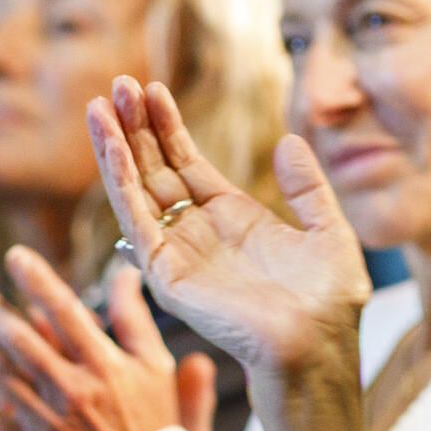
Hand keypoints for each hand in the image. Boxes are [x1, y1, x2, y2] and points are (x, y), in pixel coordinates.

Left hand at [0, 253, 219, 430]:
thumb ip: (133, 317)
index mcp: (105, 365)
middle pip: (21, 340)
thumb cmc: (152, 420)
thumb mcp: (154, 365)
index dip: (38, 282)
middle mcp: (72, 391)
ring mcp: (47, 421)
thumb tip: (123, 270)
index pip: (66, 314)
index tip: (14, 255)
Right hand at [90, 76, 368, 382]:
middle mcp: (198, 232)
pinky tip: (111, 145)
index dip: (168, 127)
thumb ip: (308, 187)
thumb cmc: (329, 305)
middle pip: (156, 169)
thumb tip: (290, 140)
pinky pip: (135, 218)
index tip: (151, 88)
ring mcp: (178, 252)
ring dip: (117, 146)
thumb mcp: (330, 231)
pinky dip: (119, 179)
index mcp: (232, 219)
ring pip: (137, 189)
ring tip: (100, 104)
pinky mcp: (165, 272)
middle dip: (136, 127)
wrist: (317, 347)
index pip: (187, 162)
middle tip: (118, 83)